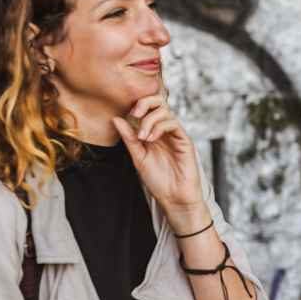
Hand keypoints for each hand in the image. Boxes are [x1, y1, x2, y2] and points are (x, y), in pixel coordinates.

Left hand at [111, 95, 203, 212]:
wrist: (173, 198)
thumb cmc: (157, 180)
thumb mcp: (138, 156)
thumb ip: (129, 138)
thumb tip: (116, 119)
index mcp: (153, 131)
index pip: (147, 107)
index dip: (136, 105)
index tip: (127, 115)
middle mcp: (164, 130)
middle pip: (159, 101)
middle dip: (145, 103)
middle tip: (135, 114)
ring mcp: (175, 134)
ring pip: (165, 111)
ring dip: (150, 120)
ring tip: (143, 137)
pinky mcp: (184, 140)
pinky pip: (174, 124)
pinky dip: (160, 127)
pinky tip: (151, 139)